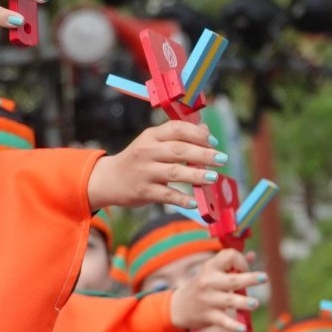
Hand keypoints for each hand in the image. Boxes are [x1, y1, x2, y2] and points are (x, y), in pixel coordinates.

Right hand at [87, 121, 223, 211]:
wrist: (109, 180)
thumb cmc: (138, 159)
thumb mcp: (153, 143)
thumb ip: (178, 137)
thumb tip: (206, 132)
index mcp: (151, 136)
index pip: (177, 129)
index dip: (197, 134)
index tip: (213, 142)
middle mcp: (147, 152)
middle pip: (179, 150)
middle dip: (203, 154)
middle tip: (222, 159)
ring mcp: (144, 172)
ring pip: (174, 172)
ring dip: (196, 175)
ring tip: (214, 177)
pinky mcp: (143, 191)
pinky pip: (166, 195)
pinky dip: (182, 199)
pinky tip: (195, 202)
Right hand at [170, 249, 263, 331]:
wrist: (179, 307)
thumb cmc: (202, 286)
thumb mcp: (212, 272)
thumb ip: (231, 264)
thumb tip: (253, 255)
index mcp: (211, 267)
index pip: (229, 257)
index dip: (242, 261)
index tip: (245, 270)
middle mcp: (209, 282)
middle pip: (232, 279)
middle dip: (249, 279)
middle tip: (265, 278)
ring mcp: (208, 300)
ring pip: (229, 300)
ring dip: (243, 302)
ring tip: (255, 304)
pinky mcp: (208, 316)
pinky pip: (222, 321)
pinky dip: (232, 325)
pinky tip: (242, 328)